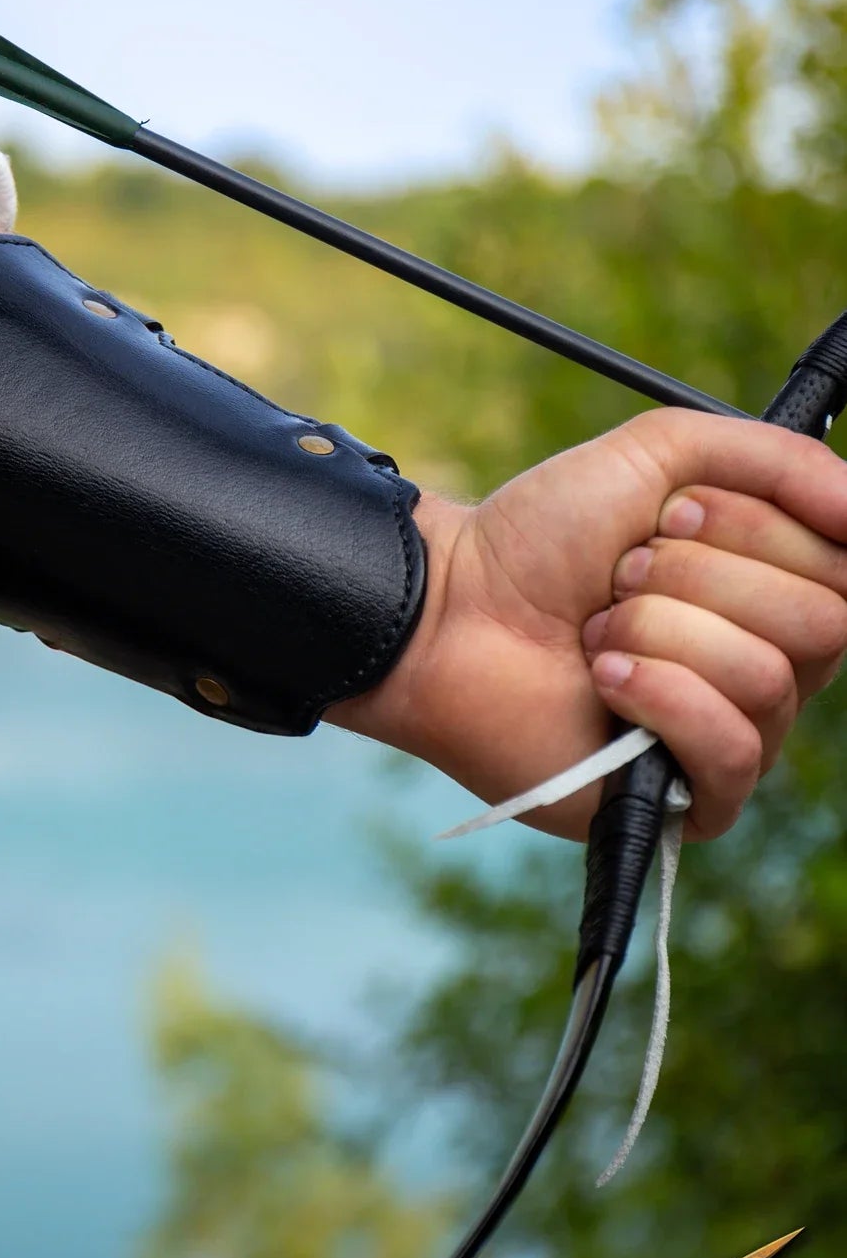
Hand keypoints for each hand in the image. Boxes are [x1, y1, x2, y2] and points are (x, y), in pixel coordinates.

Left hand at [329, 409, 846, 839]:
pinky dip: (660, 696)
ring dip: (661, 631)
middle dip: (701, 578)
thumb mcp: (662, 455)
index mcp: (775, 587)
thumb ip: (776, 459)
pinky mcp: (691, 801)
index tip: (672, 512)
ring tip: (596, 631)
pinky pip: (732, 748)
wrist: (451, 609)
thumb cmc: (543, 537)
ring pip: (767, 677)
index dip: (759, 527)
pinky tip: (603, 680)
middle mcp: (771, 663)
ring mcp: (735, 735)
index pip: (843, 562)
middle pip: (822, 620)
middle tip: (620, 576)